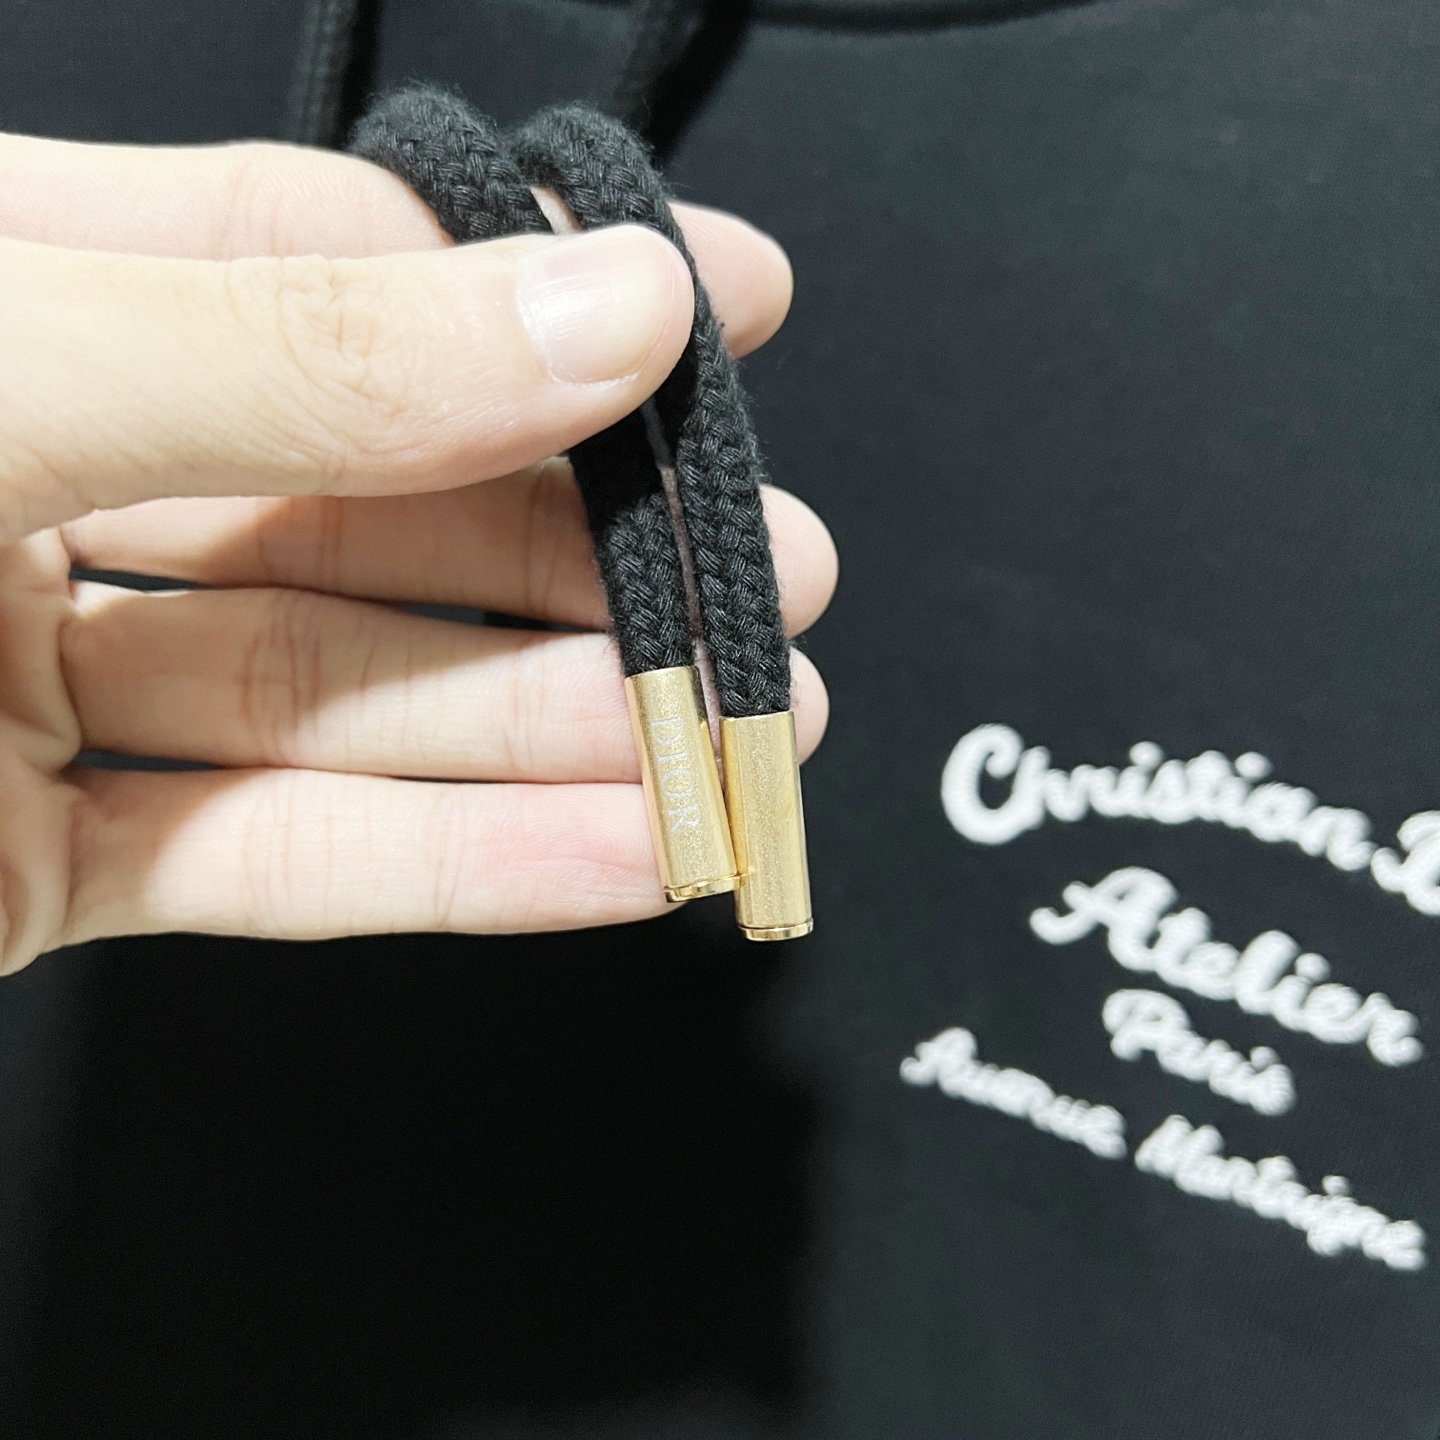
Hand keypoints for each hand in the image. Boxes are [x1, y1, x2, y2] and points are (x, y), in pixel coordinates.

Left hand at [0, 135, 834, 972]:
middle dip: (583, 548)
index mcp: (8, 303)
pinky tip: (613, 851)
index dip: (532, 280)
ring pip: (346, 699)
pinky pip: (274, 859)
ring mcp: (25, 688)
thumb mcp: (2, 382)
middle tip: (753, 570)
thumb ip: (296, 353)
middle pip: (368, 503)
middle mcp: (30, 480)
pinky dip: (454, 864)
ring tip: (727, 727)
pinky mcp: (33, 872)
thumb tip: (593, 312)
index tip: (715, 306)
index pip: (317, 258)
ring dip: (552, 726)